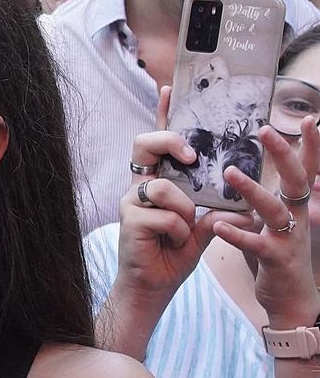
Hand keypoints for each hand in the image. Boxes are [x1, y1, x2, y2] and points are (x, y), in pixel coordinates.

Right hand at [115, 92, 215, 303]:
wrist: (153, 288)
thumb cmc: (173, 255)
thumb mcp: (203, 229)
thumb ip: (217, 211)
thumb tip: (247, 207)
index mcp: (156, 182)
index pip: (158, 142)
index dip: (162, 115)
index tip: (169, 89)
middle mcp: (140, 186)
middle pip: (144, 145)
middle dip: (169, 142)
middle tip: (191, 156)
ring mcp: (131, 202)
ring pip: (164, 189)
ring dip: (184, 211)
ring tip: (184, 232)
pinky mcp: (130, 220)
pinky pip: (165, 216)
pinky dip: (179, 232)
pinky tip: (174, 244)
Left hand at [210, 116, 319, 330]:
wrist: (291, 300)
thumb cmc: (280, 254)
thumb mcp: (280, 223)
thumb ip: (272, 199)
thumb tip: (265, 172)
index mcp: (296, 207)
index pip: (306, 170)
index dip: (311, 146)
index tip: (311, 119)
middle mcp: (297, 218)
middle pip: (296, 180)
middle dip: (284, 154)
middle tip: (266, 129)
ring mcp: (288, 238)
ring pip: (273, 209)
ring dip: (252, 190)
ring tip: (230, 173)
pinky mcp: (275, 259)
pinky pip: (256, 244)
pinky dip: (237, 234)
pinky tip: (219, 225)